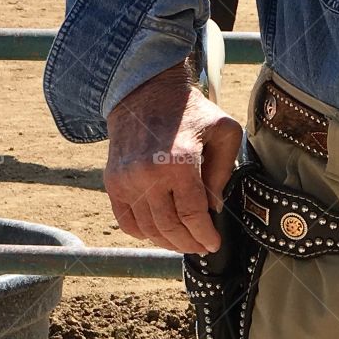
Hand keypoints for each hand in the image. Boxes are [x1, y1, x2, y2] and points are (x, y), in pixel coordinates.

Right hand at [104, 61, 242, 252]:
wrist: (145, 92)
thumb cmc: (190, 112)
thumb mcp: (224, 132)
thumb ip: (224, 172)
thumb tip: (213, 209)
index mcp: (179, 163)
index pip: (193, 216)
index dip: (205, 236)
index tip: (213, 244)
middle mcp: (149, 174)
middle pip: (170, 228)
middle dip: (189, 244)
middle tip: (201, 247)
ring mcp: (127, 179)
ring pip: (148, 229)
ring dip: (168, 242)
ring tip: (183, 241)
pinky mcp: (113, 181)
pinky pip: (126, 222)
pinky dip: (143, 234)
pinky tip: (158, 232)